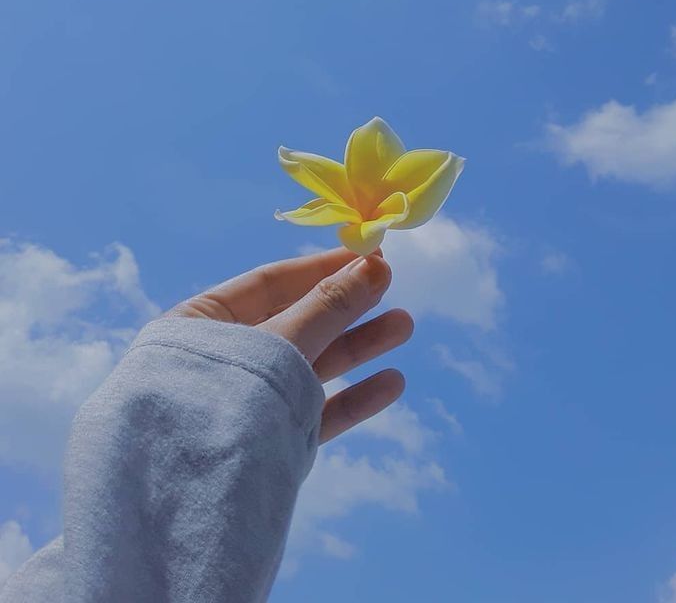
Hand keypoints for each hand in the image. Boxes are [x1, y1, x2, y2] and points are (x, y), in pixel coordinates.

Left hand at [167, 248, 412, 443]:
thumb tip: (376, 265)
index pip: (268, 284)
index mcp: (201, 324)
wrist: (189, 504)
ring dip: (357, 346)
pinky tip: (392, 383)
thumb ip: (328, 307)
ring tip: (404, 325)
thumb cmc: (223, 399)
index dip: (320, 268)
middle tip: (390, 284)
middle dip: (346, 307)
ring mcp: (246, 403)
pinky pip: (312, 412)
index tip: (367, 255)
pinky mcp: (268, 443)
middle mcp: (222, 361)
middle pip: (295, 323)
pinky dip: (350, 398)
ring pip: (309, 366)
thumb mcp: (281, 342)